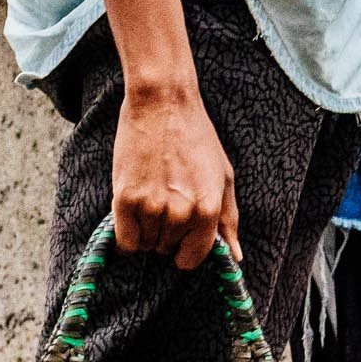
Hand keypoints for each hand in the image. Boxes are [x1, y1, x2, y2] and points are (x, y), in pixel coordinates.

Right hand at [111, 85, 240, 270]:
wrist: (162, 103)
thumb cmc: (196, 136)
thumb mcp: (224, 176)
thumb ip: (229, 219)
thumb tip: (235, 256)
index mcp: (208, 210)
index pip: (192, 258)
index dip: (185, 249)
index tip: (180, 235)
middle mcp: (181, 214)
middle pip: (166, 249)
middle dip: (166, 233)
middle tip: (166, 198)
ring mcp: (152, 207)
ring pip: (145, 244)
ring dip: (146, 228)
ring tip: (152, 194)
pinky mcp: (125, 199)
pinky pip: (125, 239)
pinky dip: (127, 231)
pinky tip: (134, 206)